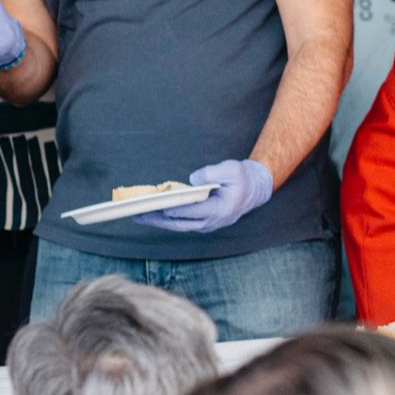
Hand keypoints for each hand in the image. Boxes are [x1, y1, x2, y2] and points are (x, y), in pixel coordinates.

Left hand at [135, 159, 273, 232]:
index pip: (192, 211)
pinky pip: (183, 224)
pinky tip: (155, 214)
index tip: (158, 205)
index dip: (174, 208)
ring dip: (160, 222)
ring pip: (179, 226)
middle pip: (180, 224)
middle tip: (138, 215)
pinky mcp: (204, 223)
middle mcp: (212, 222)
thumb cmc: (243, 177)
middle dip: (158, 219)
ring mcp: (208, 225)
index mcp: (220, 209)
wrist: (255, 189)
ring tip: (140, 216)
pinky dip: (168, 220)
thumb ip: (211, 173)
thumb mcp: (231, 169)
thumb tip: (191, 180)